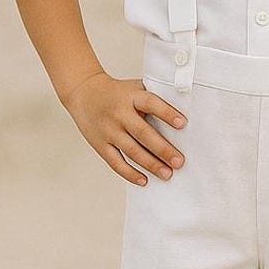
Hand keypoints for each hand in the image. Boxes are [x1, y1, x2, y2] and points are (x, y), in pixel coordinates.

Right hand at [63, 72, 187, 186]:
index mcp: (131, 97)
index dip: (167, 113)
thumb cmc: (118, 92)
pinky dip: (130, 173)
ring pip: (131, 151)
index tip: (183, 124)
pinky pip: (116, 162)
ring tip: (168, 174)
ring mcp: (108, 130)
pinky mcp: (100, 144)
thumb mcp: (135, 87)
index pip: (151, 103)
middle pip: (143, 133)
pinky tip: (144, 180)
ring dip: (151, 164)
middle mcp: (119, 114)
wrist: (83, 92)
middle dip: (163, 149)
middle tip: (180, 161)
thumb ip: (154, 96)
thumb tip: (185, 107)